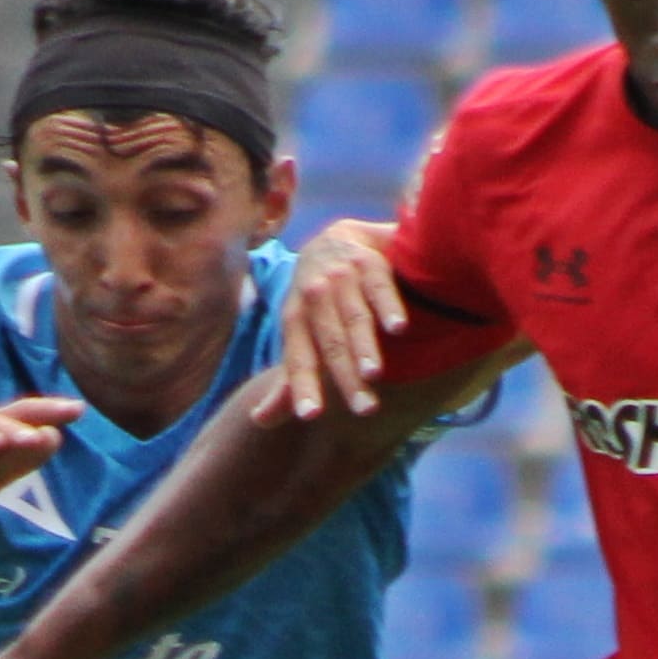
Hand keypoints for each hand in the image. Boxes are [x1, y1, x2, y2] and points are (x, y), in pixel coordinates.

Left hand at [254, 219, 407, 420]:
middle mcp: (313, 296)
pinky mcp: (369, 261)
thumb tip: (258, 421)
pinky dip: (389, 307)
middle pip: (330, 344)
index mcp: (294, 319)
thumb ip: (287, 380)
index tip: (310, 415)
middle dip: (345, 378)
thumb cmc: (316, 302)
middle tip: (364, 411)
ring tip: (374, 375)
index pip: (298, 359)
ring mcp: (341, 277)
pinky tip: (399, 329)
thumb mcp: (298, 335)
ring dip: (364, 346)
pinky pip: (379, 286)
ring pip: (354, 318)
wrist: (336, 237)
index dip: (302, 387)